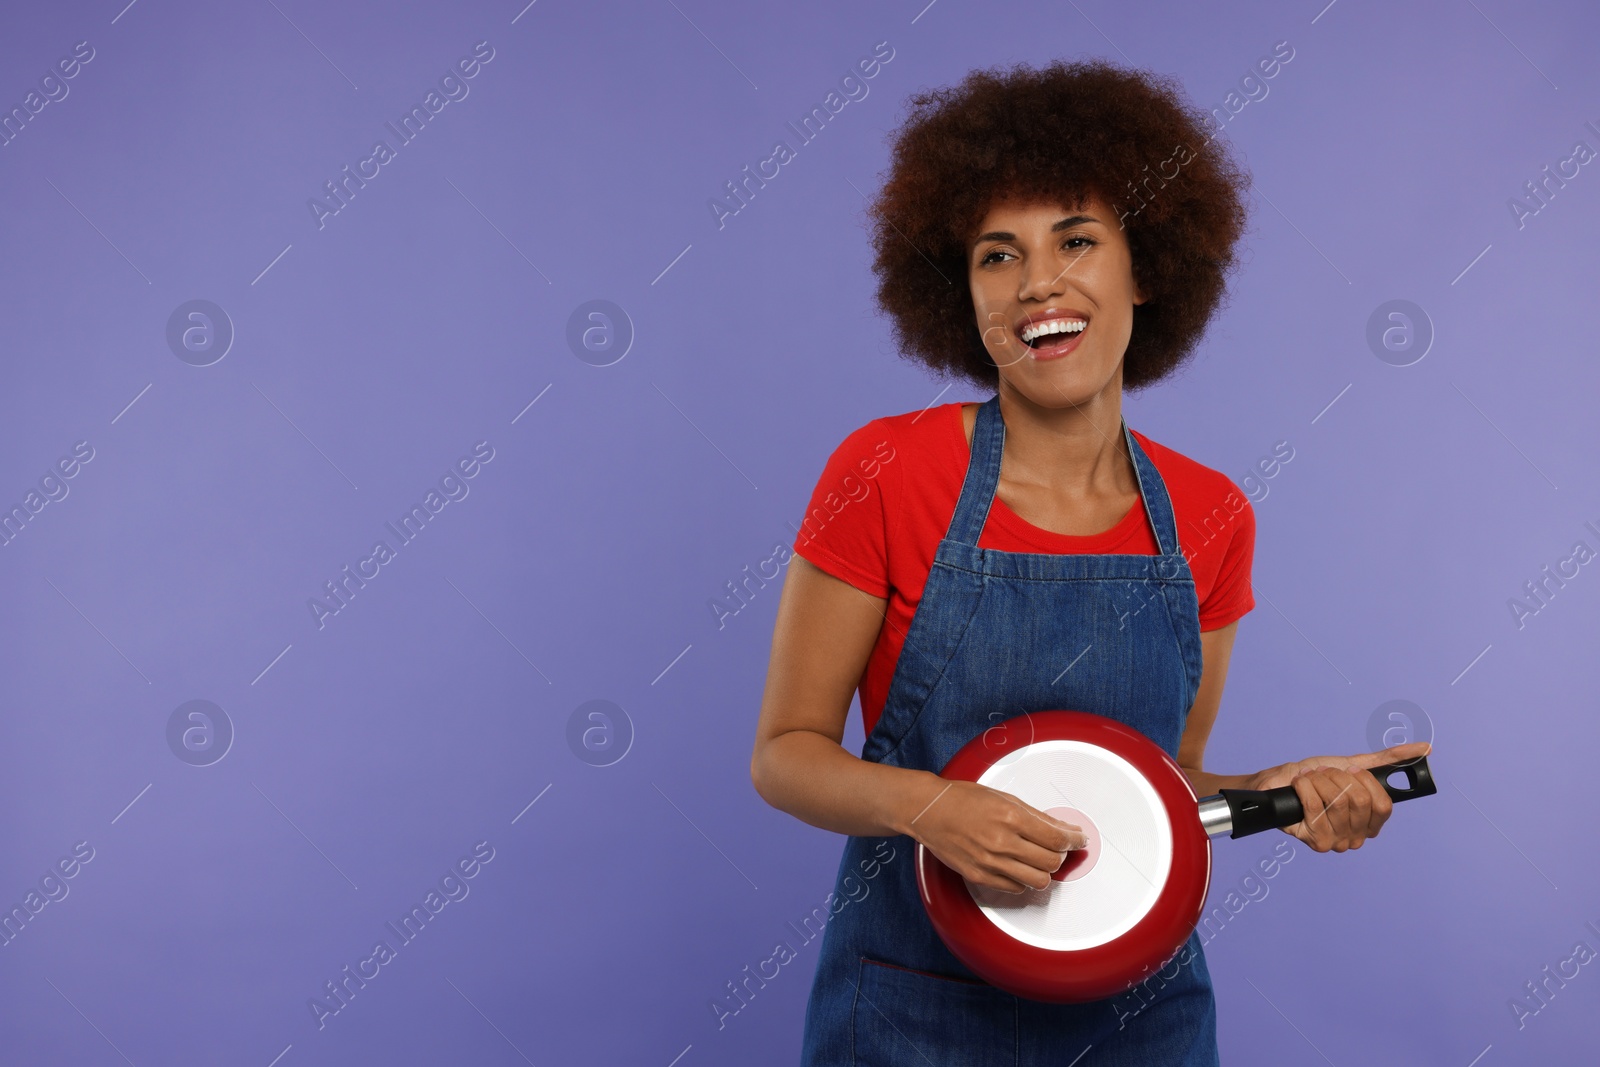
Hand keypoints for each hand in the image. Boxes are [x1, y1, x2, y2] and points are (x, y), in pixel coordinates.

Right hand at [907, 779, 1088, 893]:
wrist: (928, 810)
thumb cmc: (962, 799)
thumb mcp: (1004, 798)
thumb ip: (1036, 816)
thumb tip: (1063, 829)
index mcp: (1010, 817)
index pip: (1057, 839)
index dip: (1074, 841)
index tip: (1079, 840)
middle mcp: (1002, 842)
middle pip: (1052, 862)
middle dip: (1060, 855)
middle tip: (1058, 848)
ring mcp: (990, 862)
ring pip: (1038, 881)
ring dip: (1044, 870)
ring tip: (1038, 859)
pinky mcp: (980, 876)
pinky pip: (1016, 888)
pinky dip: (1023, 879)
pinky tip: (1018, 866)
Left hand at [1249, 742, 1430, 851]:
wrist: (1279, 783)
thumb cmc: (1315, 776)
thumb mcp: (1353, 764)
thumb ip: (1388, 759)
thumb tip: (1424, 749)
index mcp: (1371, 822)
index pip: (1383, 804)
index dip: (1366, 782)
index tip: (1350, 770)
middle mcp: (1358, 837)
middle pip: (1359, 801)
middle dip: (1337, 777)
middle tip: (1323, 774)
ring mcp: (1338, 842)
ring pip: (1337, 801)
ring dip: (1318, 781)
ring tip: (1310, 779)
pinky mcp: (1316, 842)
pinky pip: (1315, 806)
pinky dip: (1305, 787)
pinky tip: (1299, 784)